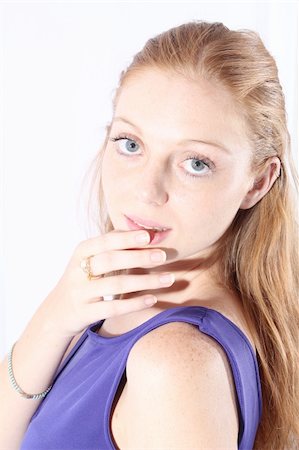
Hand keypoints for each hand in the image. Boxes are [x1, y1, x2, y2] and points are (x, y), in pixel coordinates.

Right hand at [38, 230, 174, 337]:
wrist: (57, 312)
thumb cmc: (82, 279)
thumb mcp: (90, 259)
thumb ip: (112, 245)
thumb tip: (145, 231)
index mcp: (81, 252)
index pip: (105, 241)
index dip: (126, 238)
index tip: (149, 235)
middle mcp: (77, 270)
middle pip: (110, 260)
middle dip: (138, 256)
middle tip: (163, 255)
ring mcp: (80, 293)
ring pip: (115, 284)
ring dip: (144, 281)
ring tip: (168, 279)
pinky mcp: (85, 313)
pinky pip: (113, 308)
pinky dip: (134, 303)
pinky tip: (153, 299)